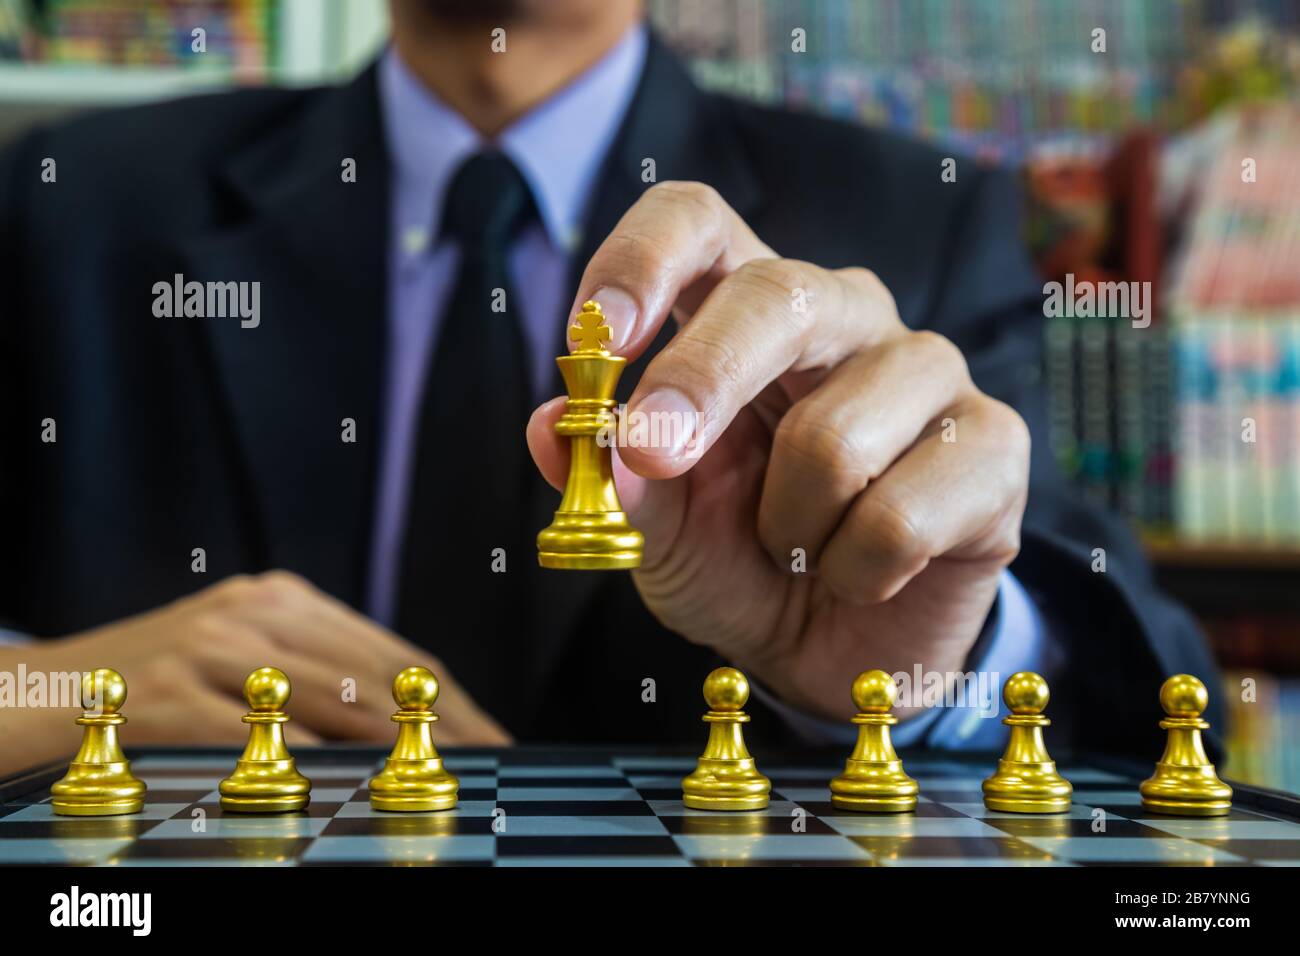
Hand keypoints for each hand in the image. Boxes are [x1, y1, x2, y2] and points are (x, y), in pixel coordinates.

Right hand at [0, 571, 509, 773]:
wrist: (30, 697)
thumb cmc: (147, 687)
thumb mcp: (235, 661)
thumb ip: (311, 680)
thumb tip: (405, 730)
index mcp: (281, 600)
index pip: (394, 654)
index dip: (454, 702)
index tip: (496, 742)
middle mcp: (256, 614)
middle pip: (384, 677)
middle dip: (448, 730)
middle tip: (492, 772)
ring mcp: (213, 652)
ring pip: (339, 705)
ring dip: (404, 752)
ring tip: (446, 788)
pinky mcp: (173, 700)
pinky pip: (268, 741)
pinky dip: (322, 770)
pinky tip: (360, 794)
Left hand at [528, 182, 1029, 722]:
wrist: (837, 648)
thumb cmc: (741, 563)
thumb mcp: (659, 533)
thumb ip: (612, 481)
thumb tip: (552, 427)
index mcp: (745, 312)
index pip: (697, 220)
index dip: (641, 260)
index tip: (594, 336)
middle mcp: (842, 317)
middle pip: (778, 293)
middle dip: (703, 383)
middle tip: (658, 459)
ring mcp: (927, 372)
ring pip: (834, 433)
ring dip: (785, 525)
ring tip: (793, 549)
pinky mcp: (994, 444)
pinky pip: (901, 514)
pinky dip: (852, 571)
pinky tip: (857, 574)